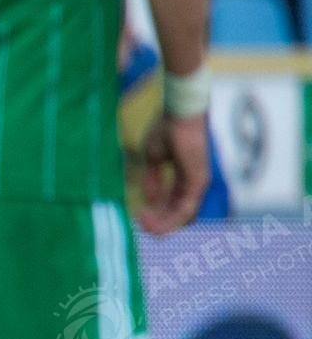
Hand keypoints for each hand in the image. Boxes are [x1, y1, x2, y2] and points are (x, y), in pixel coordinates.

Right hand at [137, 112, 208, 234]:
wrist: (179, 113)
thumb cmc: (167, 128)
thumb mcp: (153, 158)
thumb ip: (152, 180)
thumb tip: (150, 200)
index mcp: (185, 176)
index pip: (175, 203)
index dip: (158, 213)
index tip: (139, 216)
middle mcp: (195, 182)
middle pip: (181, 214)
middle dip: (160, 223)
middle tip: (141, 225)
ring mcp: (198, 183)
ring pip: (183, 215)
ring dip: (163, 224)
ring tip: (143, 225)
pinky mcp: (197, 182)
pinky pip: (184, 209)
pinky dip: (168, 217)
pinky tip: (150, 218)